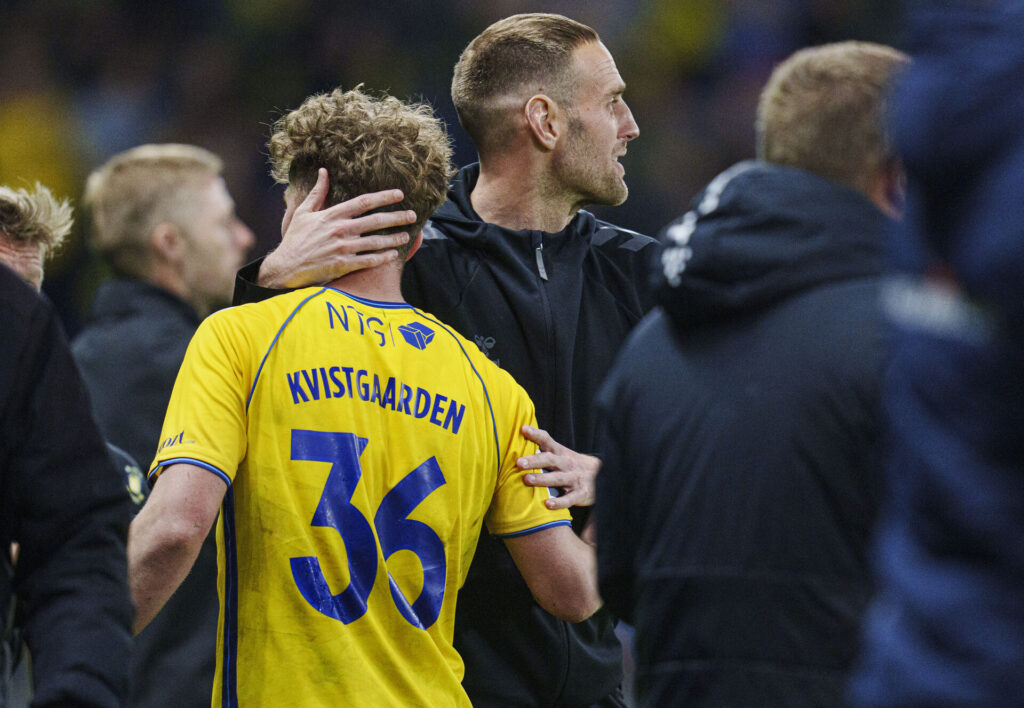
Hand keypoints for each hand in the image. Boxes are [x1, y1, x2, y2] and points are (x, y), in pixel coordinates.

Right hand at [259, 168, 418, 287]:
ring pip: (375, 241)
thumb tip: (323, 171)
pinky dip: (382, 258)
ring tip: (407, 235)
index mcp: (332, 215)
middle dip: (396, 217)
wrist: (286, 266)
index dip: (384, 197)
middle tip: (412, 215)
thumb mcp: (304, 212)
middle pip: (375, 220)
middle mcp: (340, 230)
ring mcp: (343, 248)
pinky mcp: (343, 265)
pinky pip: (368, 261)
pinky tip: (394, 255)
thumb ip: (318, 192)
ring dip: (394, 238)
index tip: (399, 194)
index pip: (364, 202)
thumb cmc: (296, 238)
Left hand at [518, 424, 599, 508]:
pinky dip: (559, 502)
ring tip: (527, 479)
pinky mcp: (581, 493)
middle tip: (519, 462)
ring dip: (542, 479)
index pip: (548, 441)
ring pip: (558, 478)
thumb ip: (545, 449)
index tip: (523, 429)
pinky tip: (548, 505)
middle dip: (534, 461)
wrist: (603, 476)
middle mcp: (567, 464)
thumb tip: (521, 438)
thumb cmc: (572, 465)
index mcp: (561, 453)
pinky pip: (569, 499)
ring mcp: (575, 478)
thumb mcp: (562, 454)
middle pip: (550, 460)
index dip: (536, 434)